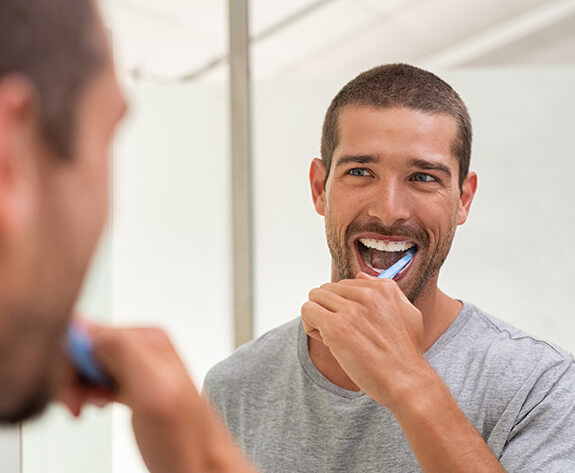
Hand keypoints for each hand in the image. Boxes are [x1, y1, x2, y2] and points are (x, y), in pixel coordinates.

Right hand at [58, 323, 256, 472]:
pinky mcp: (133, 383)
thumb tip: (87, 327)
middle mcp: (144, 347)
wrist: (201, 465)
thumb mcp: (154, 391)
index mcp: (148, 338)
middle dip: (72, 376)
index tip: (73, 391)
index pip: (87, 331)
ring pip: (87, 363)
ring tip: (89, 407)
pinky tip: (98, 405)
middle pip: (85, 346)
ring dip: (78, 386)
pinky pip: (97, 376)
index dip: (70, 362)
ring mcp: (138, 366)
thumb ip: (123, 352)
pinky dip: (87, 392)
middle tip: (78, 405)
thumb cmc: (186, 439)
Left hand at [301, 273, 427, 407]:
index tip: (353, 325)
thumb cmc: (405, 354)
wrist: (407, 381)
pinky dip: (309, 325)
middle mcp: (367, 294)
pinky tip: (325, 340)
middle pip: (327, 289)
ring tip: (332, 337)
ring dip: (318, 317)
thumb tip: (360, 275)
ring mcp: (352, 310)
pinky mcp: (337, 327)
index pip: (345, 284)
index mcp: (383, 288)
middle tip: (342, 333)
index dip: (344, 305)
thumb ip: (386, 290)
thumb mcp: (407, 313)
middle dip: (329, 310)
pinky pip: (308, 311)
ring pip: (315, 297)